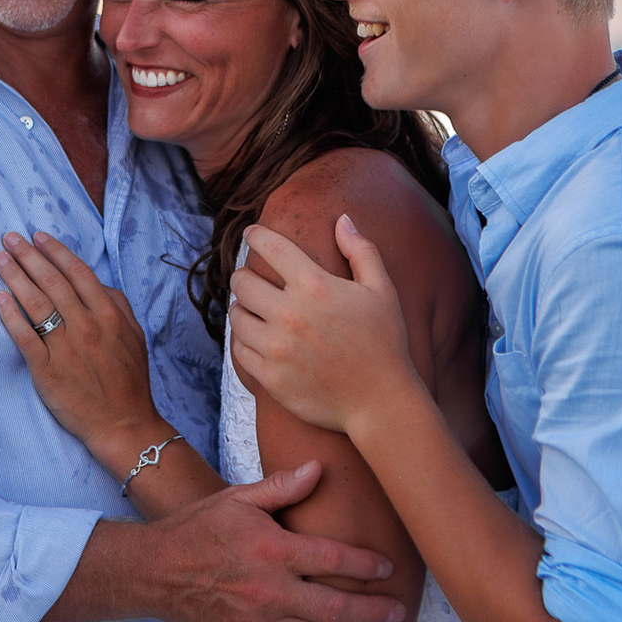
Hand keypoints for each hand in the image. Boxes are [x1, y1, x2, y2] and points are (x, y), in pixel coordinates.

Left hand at [0, 230, 157, 448]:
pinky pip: (24, 337)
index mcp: (109, 315)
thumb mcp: (134, 336)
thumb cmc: (129, 380)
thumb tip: (97, 282)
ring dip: (15, 276)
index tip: (38, 236)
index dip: (55, 251)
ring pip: (36, 303)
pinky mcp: (47, 370)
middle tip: (10, 238)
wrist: (123, 424)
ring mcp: (66, 347)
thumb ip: (118, 305)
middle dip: (28, 256)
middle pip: (52, 282)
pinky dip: (11, 315)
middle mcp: (87, 326)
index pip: (77, 272)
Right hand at [146, 460, 404, 621]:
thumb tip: (318, 468)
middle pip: (334, 608)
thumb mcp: (237, 499)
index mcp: (273, 550)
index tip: (387, 568)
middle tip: (398, 612)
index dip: (365, 565)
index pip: (332, 560)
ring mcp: (259, 620)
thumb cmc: (196, 528)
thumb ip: (281, 487)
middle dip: (371, 612)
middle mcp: (271, 590)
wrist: (154, 569)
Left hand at [229, 216, 422, 437]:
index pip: (272, 247)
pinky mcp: (269, 377)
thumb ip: (361, 250)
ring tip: (253, 310)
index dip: (257, 235)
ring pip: (237, 316)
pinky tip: (257, 338)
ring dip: (242, 309)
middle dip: (244, 276)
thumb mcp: (382, 290)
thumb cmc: (385, 343)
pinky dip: (244, 341)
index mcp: (316, 287)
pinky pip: (240, 350)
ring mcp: (277, 348)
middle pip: (243, 282)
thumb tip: (342, 219)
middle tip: (251, 279)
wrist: (381, 402)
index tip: (251, 233)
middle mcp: (291, 315)